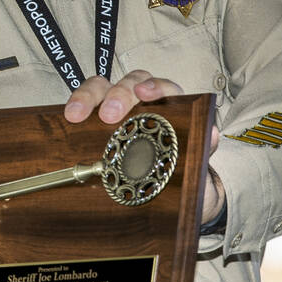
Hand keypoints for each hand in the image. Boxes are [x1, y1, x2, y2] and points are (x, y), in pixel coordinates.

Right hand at [64, 71, 225, 224]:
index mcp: (170, 110)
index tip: (144, 92)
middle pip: (129, 83)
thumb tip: (213, 135)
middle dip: (118, 94)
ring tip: (76, 114)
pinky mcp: (95, 122)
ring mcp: (116, 110)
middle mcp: (142, 104)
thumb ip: (204, 152)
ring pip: (102, 88)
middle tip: (109, 115)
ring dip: (89, 96)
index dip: (154, 86)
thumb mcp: (197, 169)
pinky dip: (76, 106)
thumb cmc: (182, 177)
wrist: (167, 199)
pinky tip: (68, 118)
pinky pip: (84, 106)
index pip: (164, 88)